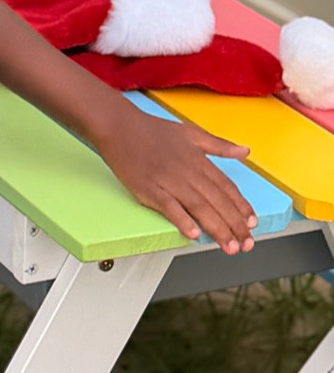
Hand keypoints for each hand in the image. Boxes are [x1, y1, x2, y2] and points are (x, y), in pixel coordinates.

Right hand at [100, 105, 256, 253]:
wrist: (120, 126)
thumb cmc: (153, 130)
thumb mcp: (191, 133)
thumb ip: (219, 145)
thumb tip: (245, 151)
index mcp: (198, 159)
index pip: (226, 187)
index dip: (241, 206)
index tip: (252, 224)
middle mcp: (187, 171)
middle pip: (217, 201)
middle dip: (234, 225)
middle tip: (246, 244)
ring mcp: (168, 180)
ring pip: (198, 207)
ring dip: (216, 228)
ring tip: (229, 246)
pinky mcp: (149, 189)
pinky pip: (169, 207)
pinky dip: (182, 220)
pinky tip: (193, 234)